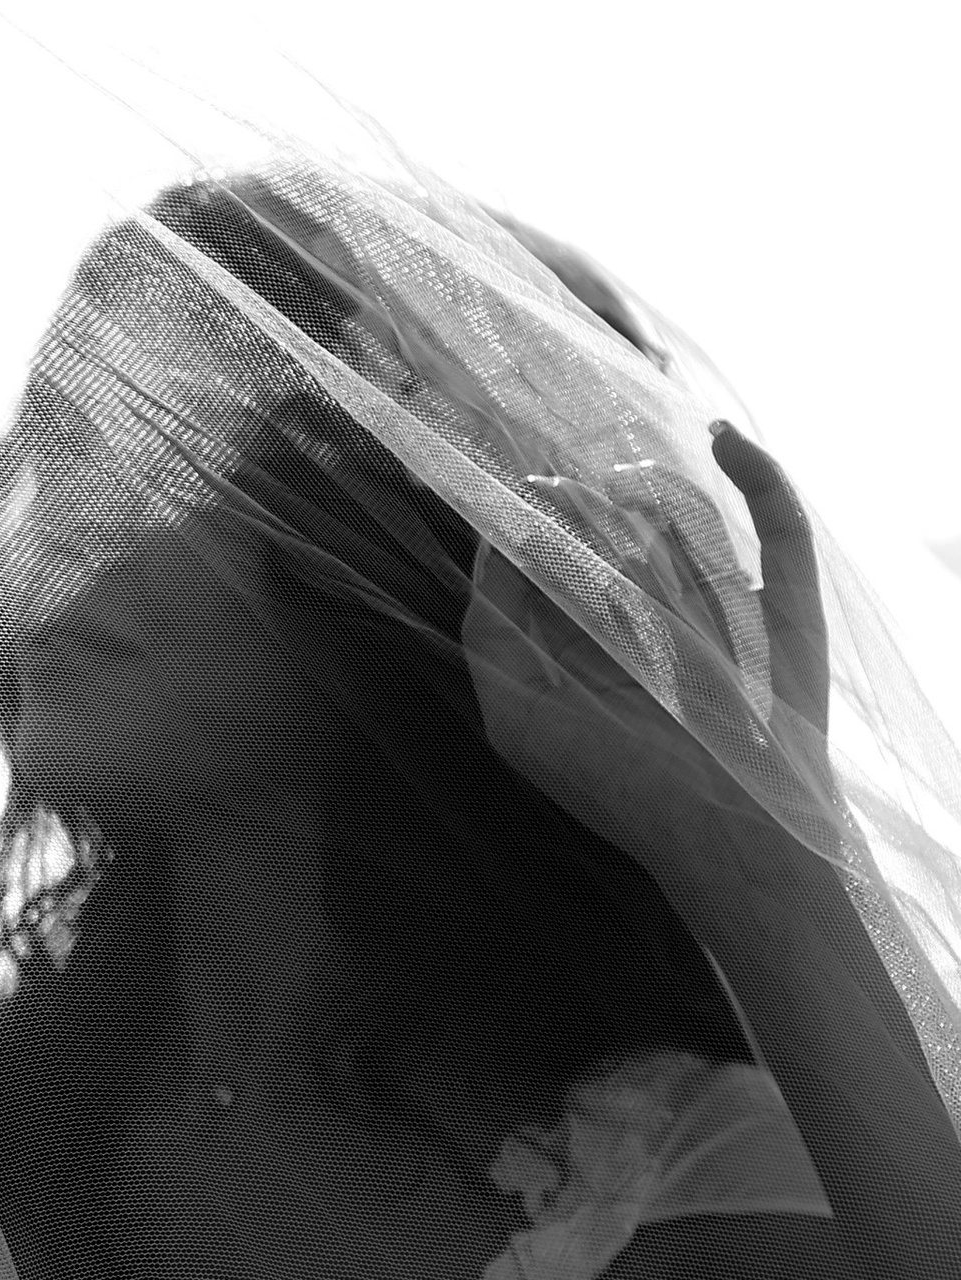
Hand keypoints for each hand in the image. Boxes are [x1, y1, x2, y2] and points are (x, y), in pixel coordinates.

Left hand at [461, 423, 834, 886]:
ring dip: (659, 495)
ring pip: (690, 517)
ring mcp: (724, 606)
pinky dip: (762, 475)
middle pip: (626, 521)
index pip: (566, 548)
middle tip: (571, 488)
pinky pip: (783, 527)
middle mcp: (660, 614)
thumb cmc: (616, 787)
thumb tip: (498, 538)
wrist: (725, 841)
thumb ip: (493, 628)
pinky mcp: (785, 608)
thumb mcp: (518, 714)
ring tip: (626, 495)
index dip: (545, 510)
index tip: (529, 483)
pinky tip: (724, 438)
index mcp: (597, 635)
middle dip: (594, 499)